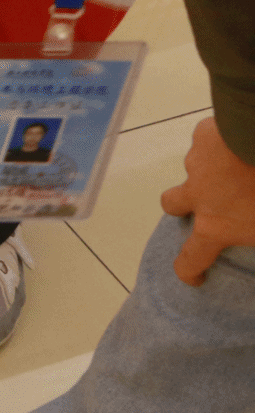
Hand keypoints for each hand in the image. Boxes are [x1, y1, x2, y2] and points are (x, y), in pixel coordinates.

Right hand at [160, 117, 254, 285]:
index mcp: (215, 225)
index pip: (191, 258)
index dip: (189, 271)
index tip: (195, 277)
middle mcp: (197, 195)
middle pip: (171, 204)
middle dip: (180, 207)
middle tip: (205, 203)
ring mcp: (197, 163)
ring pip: (196, 169)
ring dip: (212, 172)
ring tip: (241, 165)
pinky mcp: (204, 135)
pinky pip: (208, 140)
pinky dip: (221, 143)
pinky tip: (240, 140)